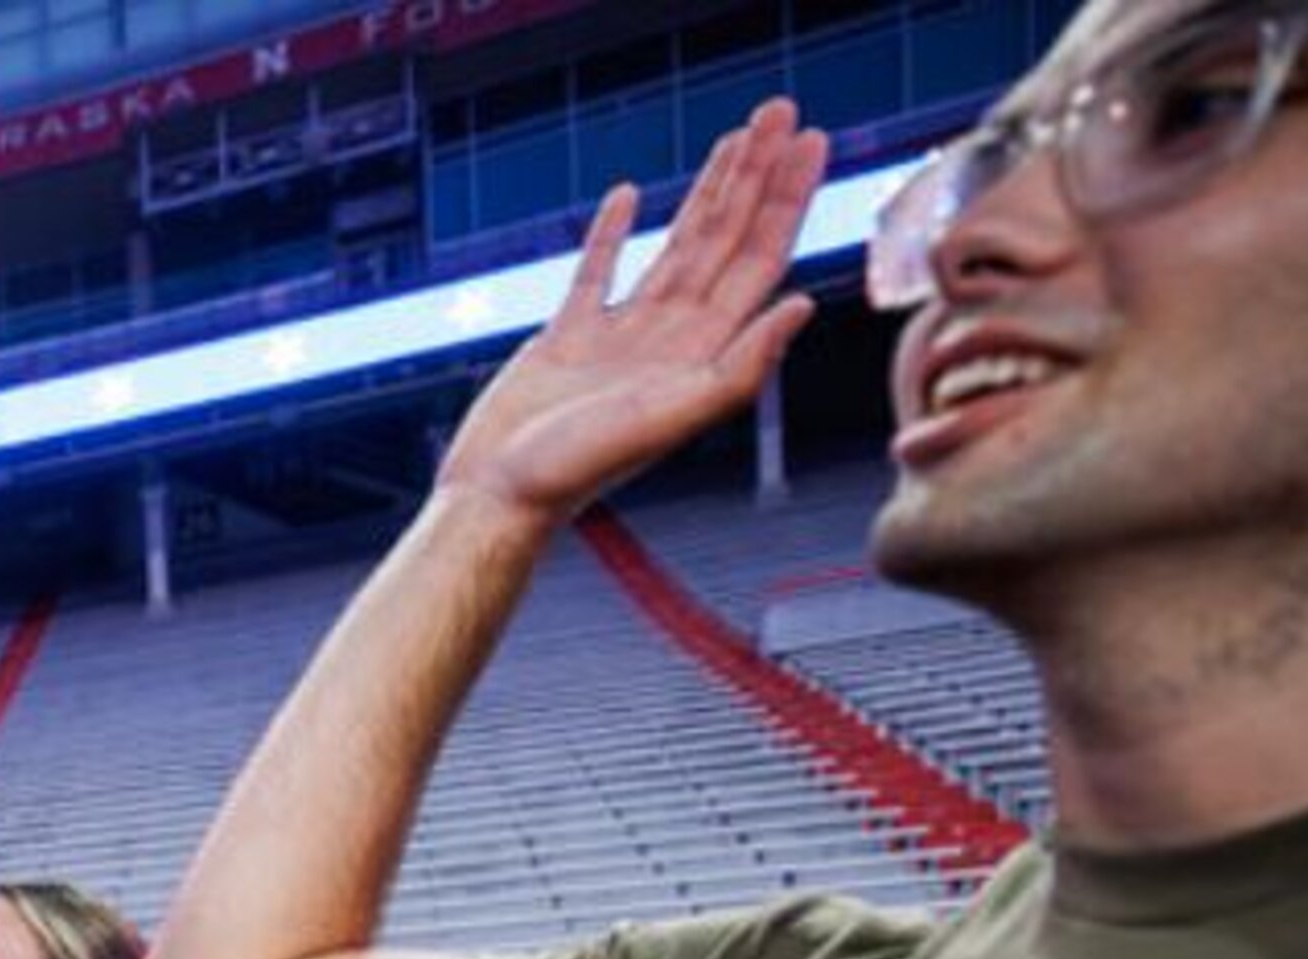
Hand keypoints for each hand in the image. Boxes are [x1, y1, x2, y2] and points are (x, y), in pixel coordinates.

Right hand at [435, 100, 823, 526]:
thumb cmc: (575, 473)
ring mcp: (620, 336)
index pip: (758, 260)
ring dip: (707, 191)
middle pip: (727, 240)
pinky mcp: (566, 338)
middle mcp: (670, 339)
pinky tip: (627, 196)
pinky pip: (597, 272)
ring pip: (676, 246)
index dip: (785, 199)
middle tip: (781, 112)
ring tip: (733, 138)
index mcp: (700, 354)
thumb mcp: (667, 419)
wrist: (498, 498)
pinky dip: (612, 231)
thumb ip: (738, 368)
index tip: (809, 142)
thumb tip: (803, 304)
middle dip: (756, 176)